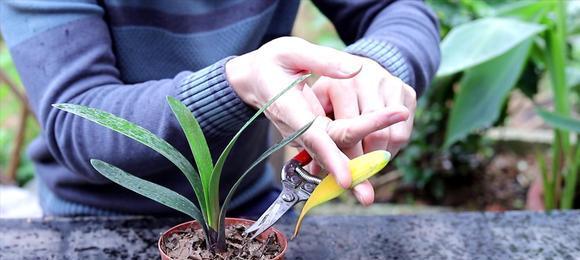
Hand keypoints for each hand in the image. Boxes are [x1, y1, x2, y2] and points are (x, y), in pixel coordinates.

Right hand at [226, 37, 408, 204]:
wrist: (254, 79)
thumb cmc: (272, 62)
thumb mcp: (292, 50)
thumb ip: (323, 60)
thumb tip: (357, 70)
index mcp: (288, 107)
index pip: (314, 134)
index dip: (331, 157)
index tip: (348, 177)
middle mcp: (295, 128)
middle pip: (326, 152)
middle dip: (347, 174)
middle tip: (368, 197)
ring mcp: (303, 135)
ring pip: (331, 154)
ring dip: (350, 174)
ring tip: (368, 194)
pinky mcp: (311, 135)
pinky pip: (333, 148)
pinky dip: (350, 160)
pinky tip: (368, 172)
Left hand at [310, 57, 416, 203]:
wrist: (352, 63)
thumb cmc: (326, 94)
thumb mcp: (314, 107)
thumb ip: (314, 138)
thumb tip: (313, 172)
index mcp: (340, 83)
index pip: (348, 130)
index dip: (347, 159)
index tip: (346, 180)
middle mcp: (368, 78)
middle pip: (374, 135)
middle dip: (366, 163)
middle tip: (360, 181)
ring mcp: (390, 82)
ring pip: (393, 136)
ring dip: (381, 157)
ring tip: (368, 164)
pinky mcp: (407, 90)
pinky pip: (404, 131)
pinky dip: (393, 148)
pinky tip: (380, 150)